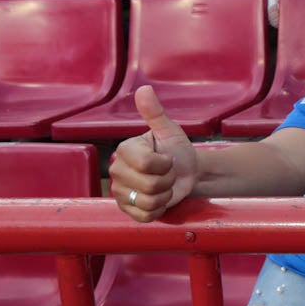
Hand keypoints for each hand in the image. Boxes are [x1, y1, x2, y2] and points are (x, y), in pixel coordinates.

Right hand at [109, 86, 197, 222]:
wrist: (187, 173)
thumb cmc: (177, 150)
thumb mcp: (170, 131)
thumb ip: (155, 113)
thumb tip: (144, 90)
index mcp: (124, 150)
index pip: (147, 164)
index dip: (165, 164)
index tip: (167, 159)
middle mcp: (117, 171)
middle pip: (150, 185)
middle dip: (168, 180)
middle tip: (167, 173)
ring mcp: (120, 192)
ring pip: (148, 201)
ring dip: (165, 195)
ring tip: (164, 186)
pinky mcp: (127, 210)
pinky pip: (146, 216)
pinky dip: (160, 209)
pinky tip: (159, 199)